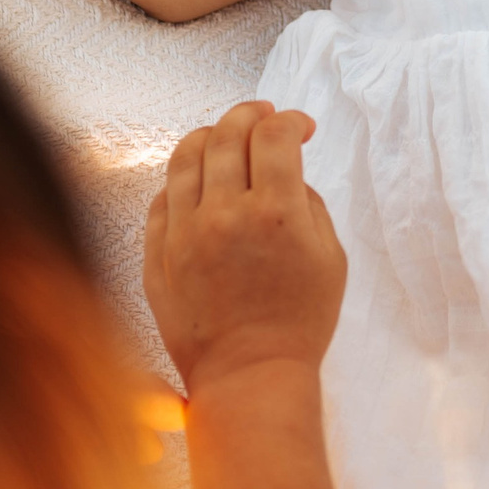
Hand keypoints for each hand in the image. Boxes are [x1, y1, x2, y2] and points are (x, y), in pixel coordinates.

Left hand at [143, 102, 345, 389]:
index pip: (274, 134)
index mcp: (275, 213)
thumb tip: (287, 172)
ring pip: (186, 154)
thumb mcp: (330, 258)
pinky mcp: (157, 254)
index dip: (291, 120)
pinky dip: (183, 180)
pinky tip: (200, 184)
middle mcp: (225, 215)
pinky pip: (162, 196)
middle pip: (228, 132)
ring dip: (212, 135)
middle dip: (251, 114)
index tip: (300, 127)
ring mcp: (184, 233)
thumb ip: (310, 203)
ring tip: (225, 138)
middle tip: (263, 117)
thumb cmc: (299, 322)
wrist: (250, 375)